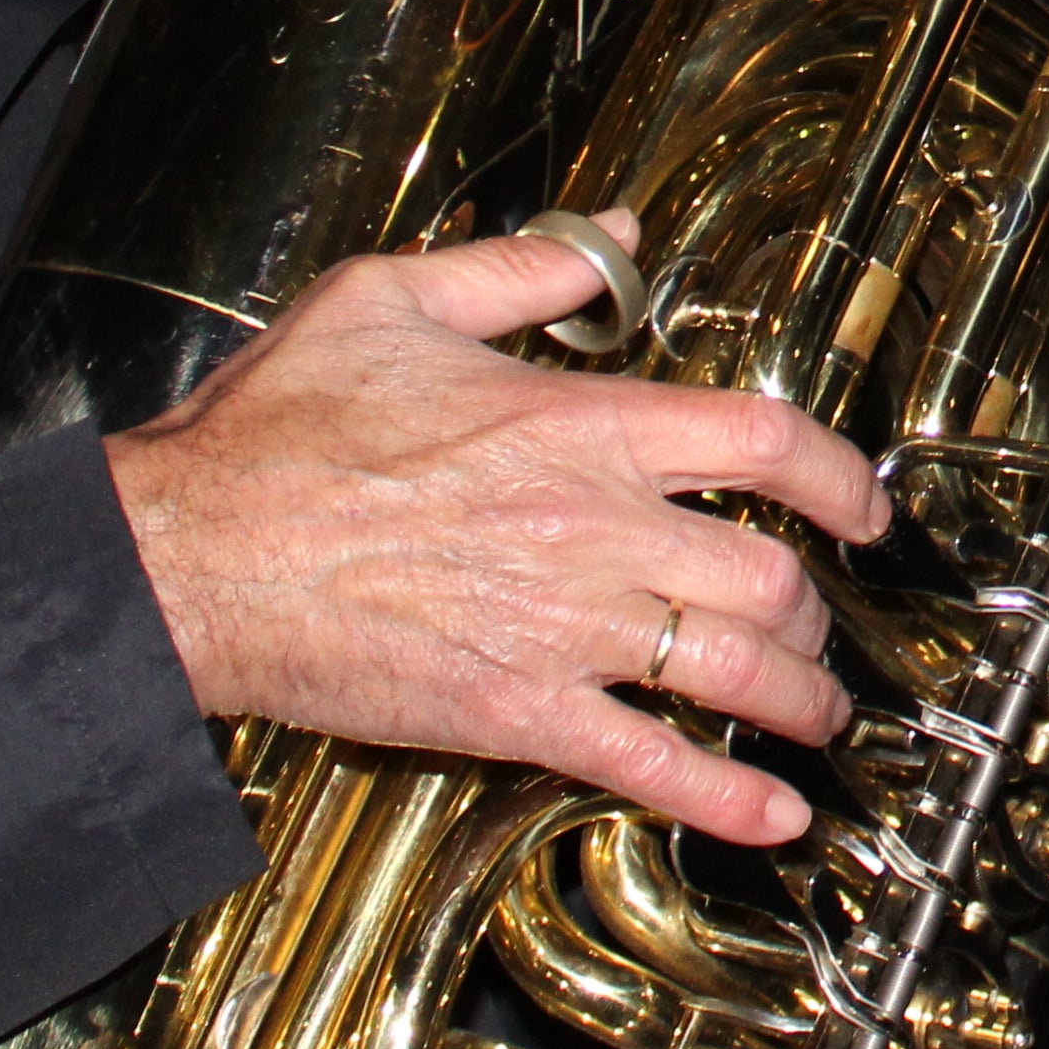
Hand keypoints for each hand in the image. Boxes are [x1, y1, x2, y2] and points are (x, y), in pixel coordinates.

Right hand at [106, 213, 894, 843]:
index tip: (862, 504)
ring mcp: (559, 628)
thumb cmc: (274, 432)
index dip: (838, 476)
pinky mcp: (512, 711)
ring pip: (731, 671)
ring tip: (817, 715)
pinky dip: (725, 796)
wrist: (186, 552)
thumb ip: (523, 268)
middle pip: (768, 573)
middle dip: (816, 609)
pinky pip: (646, 764)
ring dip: (798, 699)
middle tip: (820, 625)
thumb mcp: (396, 300)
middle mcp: (591, 528)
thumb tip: (612, 233)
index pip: (763, 440)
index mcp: (577, 425)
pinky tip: (774, 815)